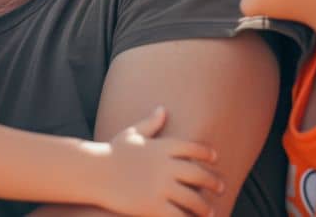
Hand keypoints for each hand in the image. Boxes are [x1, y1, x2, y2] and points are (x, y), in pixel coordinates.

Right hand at [98, 107, 222, 216]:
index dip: (207, 153)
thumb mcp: (132, 134)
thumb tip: (162, 109)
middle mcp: (166, 166)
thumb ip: (151, 123)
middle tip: (221, 187)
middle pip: (199, 174)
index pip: (194, 148)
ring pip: (194, 199)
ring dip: (205, 207)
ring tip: (210, 211)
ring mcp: (161, 187)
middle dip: (213, 182)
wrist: (94, 172)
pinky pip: (180, 216)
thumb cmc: (112, 152)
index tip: (215, 159)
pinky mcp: (154, 206)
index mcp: (163, 146)